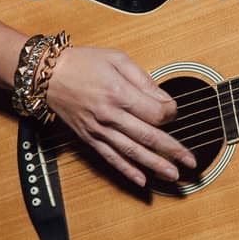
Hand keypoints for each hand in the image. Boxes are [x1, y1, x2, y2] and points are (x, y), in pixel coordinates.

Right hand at [44, 46, 196, 186]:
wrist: (47, 76)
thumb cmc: (83, 63)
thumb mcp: (117, 59)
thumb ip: (143, 79)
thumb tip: (163, 98)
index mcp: (119, 94)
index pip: (155, 113)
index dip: (171, 114)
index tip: (174, 111)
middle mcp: (110, 116)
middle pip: (148, 137)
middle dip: (173, 150)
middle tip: (191, 161)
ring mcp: (99, 130)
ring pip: (132, 153)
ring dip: (155, 166)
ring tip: (173, 175)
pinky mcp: (90, 139)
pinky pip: (111, 158)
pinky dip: (127, 171)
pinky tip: (142, 181)